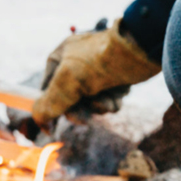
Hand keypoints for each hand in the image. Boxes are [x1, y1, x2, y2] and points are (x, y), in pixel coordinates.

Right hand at [32, 18, 160, 127]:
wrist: (141, 50)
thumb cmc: (100, 61)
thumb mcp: (68, 81)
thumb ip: (50, 102)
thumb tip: (40, 119)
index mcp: (61, 56)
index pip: (47, 88)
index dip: (49, 109)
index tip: (51, 130)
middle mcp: (78, 62)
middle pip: (71, 98)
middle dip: (81, 109)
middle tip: (85, 119)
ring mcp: (98, 70)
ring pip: (92, 101)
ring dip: (99, 106)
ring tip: (108, 98)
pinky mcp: (116, 77)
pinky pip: (109, 98)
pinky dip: (113, 100)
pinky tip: (120, 91)